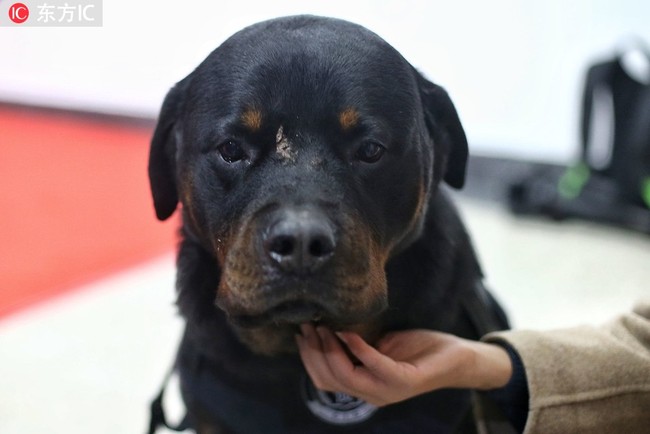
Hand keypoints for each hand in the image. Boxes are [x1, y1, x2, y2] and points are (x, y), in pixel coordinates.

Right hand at [295, 324, 511, 406]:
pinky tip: (348, 331)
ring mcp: (387, 390)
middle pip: (328, 379)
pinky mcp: (404, 381)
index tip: (300, 333)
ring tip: (324, 326)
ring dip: (330, 349)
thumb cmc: (418, 351)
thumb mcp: (381, 346)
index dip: (308, 358)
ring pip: (345, 376)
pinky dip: (357, 348)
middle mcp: (372, 394)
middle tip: (308, 325)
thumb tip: (329, 324)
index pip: (324, 380)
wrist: (457, 359)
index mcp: (364, 387)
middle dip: (313, 351)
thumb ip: (357, 344)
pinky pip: (374, 365)